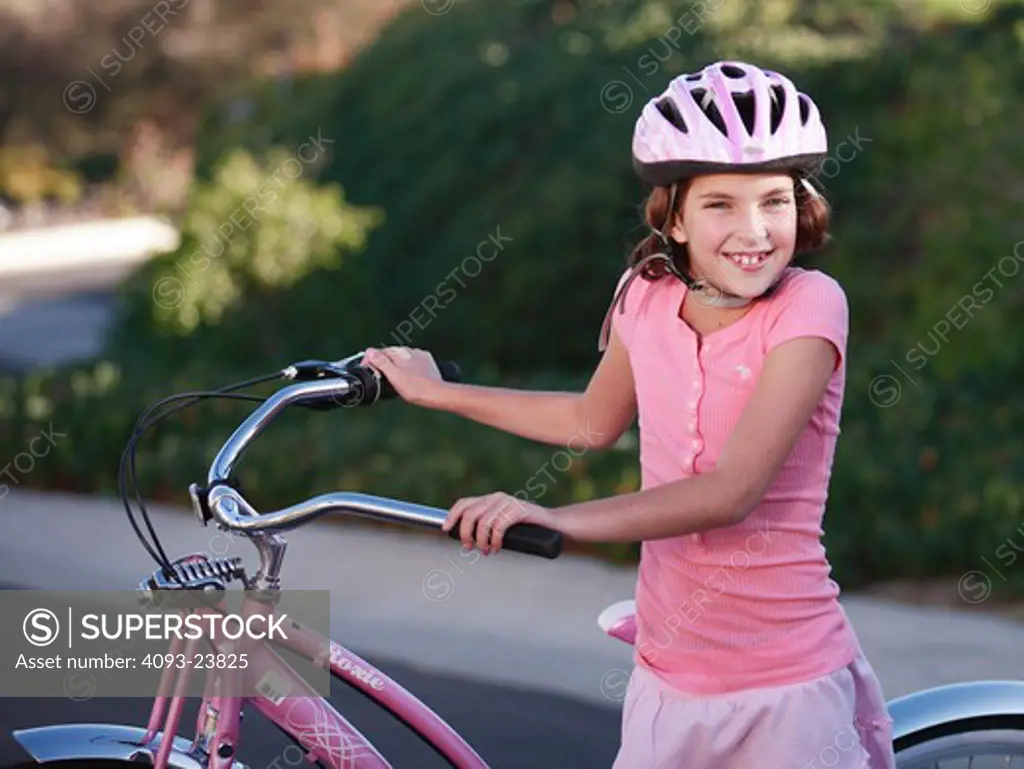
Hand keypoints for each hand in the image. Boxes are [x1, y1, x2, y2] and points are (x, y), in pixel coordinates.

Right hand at [361, 346, 443, 405]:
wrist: (437, 394)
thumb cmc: (416, 388)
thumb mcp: (394, 376)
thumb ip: (381, 362)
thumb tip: (370, 351)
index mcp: (401, 353)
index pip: (381, 351)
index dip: (371, 358)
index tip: (366, 366)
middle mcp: (411, 351)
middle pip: (392, 353)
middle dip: (383, 360)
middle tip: (377, 372)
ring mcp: (421, 356)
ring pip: (403, 357)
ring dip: (396, 363)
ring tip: (392, 376)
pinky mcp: (428, 363)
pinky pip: (414, 361)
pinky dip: (408, 367)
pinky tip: (407, 375)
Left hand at [442, 492, 556, 554]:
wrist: (553, 526)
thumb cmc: (527, 529)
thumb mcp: (502, 526)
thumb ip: (487, 527)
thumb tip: (466, 540)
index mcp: (490, 499)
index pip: (463, 503)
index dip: (451, 516)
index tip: (445, 530)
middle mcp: (496, 498)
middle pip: (469, 514)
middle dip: (465, 534)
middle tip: (469, 547)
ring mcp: (507, 503)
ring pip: (482, 522)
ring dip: (481, 541)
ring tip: (486, 550)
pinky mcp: (517, 510)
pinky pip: (498, 526)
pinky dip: (494, 540)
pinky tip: (496, 547)